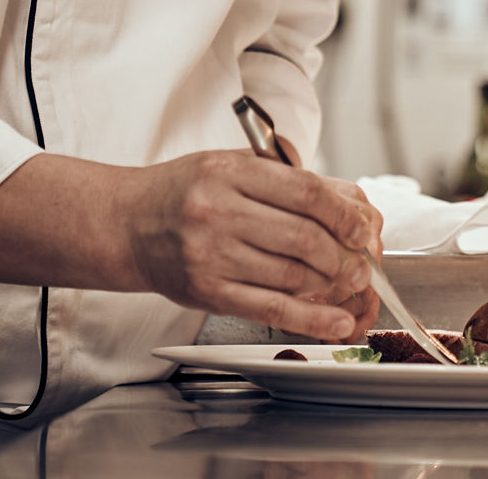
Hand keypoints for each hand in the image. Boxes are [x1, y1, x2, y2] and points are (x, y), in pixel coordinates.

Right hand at [118, 150, 381, 340]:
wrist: (125, 224)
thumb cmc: (182, 193)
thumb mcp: (230, 165)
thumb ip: (286, 180)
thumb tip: (350, 205)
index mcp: (229, 172)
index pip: (306, 192)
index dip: (345, 214)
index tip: (362, 228)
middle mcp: (218, 211)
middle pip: (305, 237)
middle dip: (345, 254)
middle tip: (361, 261)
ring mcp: (211, 254)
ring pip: (292, 274)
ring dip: (332, 283)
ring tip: (348, 282)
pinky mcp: (207, 290)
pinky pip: (270, 308)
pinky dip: (311, 318)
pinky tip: (337, 321)